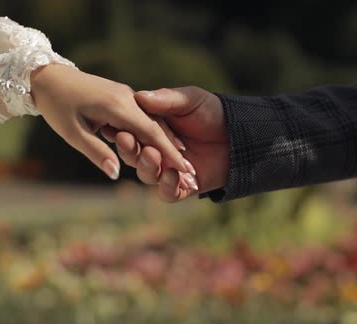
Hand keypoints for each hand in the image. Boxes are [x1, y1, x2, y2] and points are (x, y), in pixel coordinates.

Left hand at [30, 64, 189, 179]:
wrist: (48, 76)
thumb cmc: (57, 106)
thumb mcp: (72, 133)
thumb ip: (96, 152)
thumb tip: (116, 175)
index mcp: (118, 107)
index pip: (152, 133)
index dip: (170, 154)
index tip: (185, 170)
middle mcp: (128, 99)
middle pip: (158, 127)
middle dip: (175, 150)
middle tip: (190, 172)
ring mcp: (127, 95)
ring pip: (153, 121)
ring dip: (167, 141)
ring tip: (182, 161)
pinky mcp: (123, 96)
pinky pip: (144, 115)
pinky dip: (155, 131)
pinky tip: (163, 143)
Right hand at [107, 86, 229, 201]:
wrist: (242, 134)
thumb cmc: (215, 112)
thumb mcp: (191, 100)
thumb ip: (167, 99)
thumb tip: (139, 96)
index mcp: (152, 129)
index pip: (130, 132)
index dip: (121, 131)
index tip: (113, 126)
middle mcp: (156, 151)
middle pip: (134, 156)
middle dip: (129, 150)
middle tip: (128, 140)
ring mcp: (168, 170)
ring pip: (147, 175)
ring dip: (147, 166)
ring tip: (154, 156)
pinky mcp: (183, 187)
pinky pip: (168, 193)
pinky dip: (167, 186)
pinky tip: (174, 176)